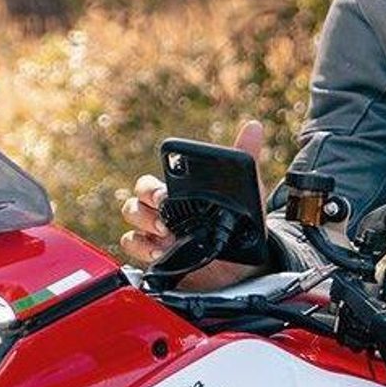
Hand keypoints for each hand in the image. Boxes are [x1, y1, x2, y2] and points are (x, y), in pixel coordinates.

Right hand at [119, 120, 266, 289]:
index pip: (148, 185)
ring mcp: (156, 236)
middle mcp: (161, 214)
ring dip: (144, 228)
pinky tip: (161, 252)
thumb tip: (254, 126)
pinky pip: (133, 248)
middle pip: (134, 203)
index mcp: (175, 194)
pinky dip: (142, 249)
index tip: (163, 193)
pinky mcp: (157, 257)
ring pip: (132, 225)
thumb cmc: (236, 221)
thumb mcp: (244, 191)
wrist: (242, 260)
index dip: (149, 188)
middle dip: (145, 208)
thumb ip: (245, 157)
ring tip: (167, 235)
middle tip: (166, 216)